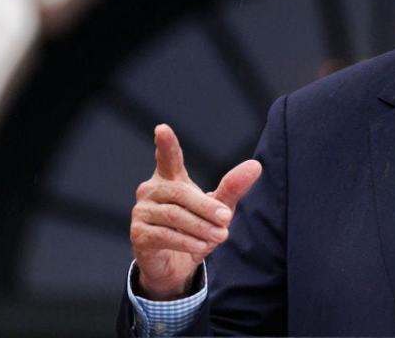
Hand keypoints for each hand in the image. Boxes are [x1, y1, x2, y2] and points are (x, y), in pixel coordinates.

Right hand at [131, 124, 261, 299]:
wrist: (175, 266)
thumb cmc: (195, 230)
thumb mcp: (217, 209)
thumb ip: (232, 188)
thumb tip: (255, 165)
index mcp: (169, 178)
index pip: (167, 159)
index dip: (166, 144)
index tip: (162, 128)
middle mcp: (151, 191)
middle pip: (180, 193)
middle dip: (206, 207)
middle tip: (227, 219)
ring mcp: (142, 212)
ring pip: (173, 215)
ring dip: (200, 227)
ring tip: (220, 236)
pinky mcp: (139, 234)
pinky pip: (164, 235)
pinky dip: (187, 242)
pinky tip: (202, 247)